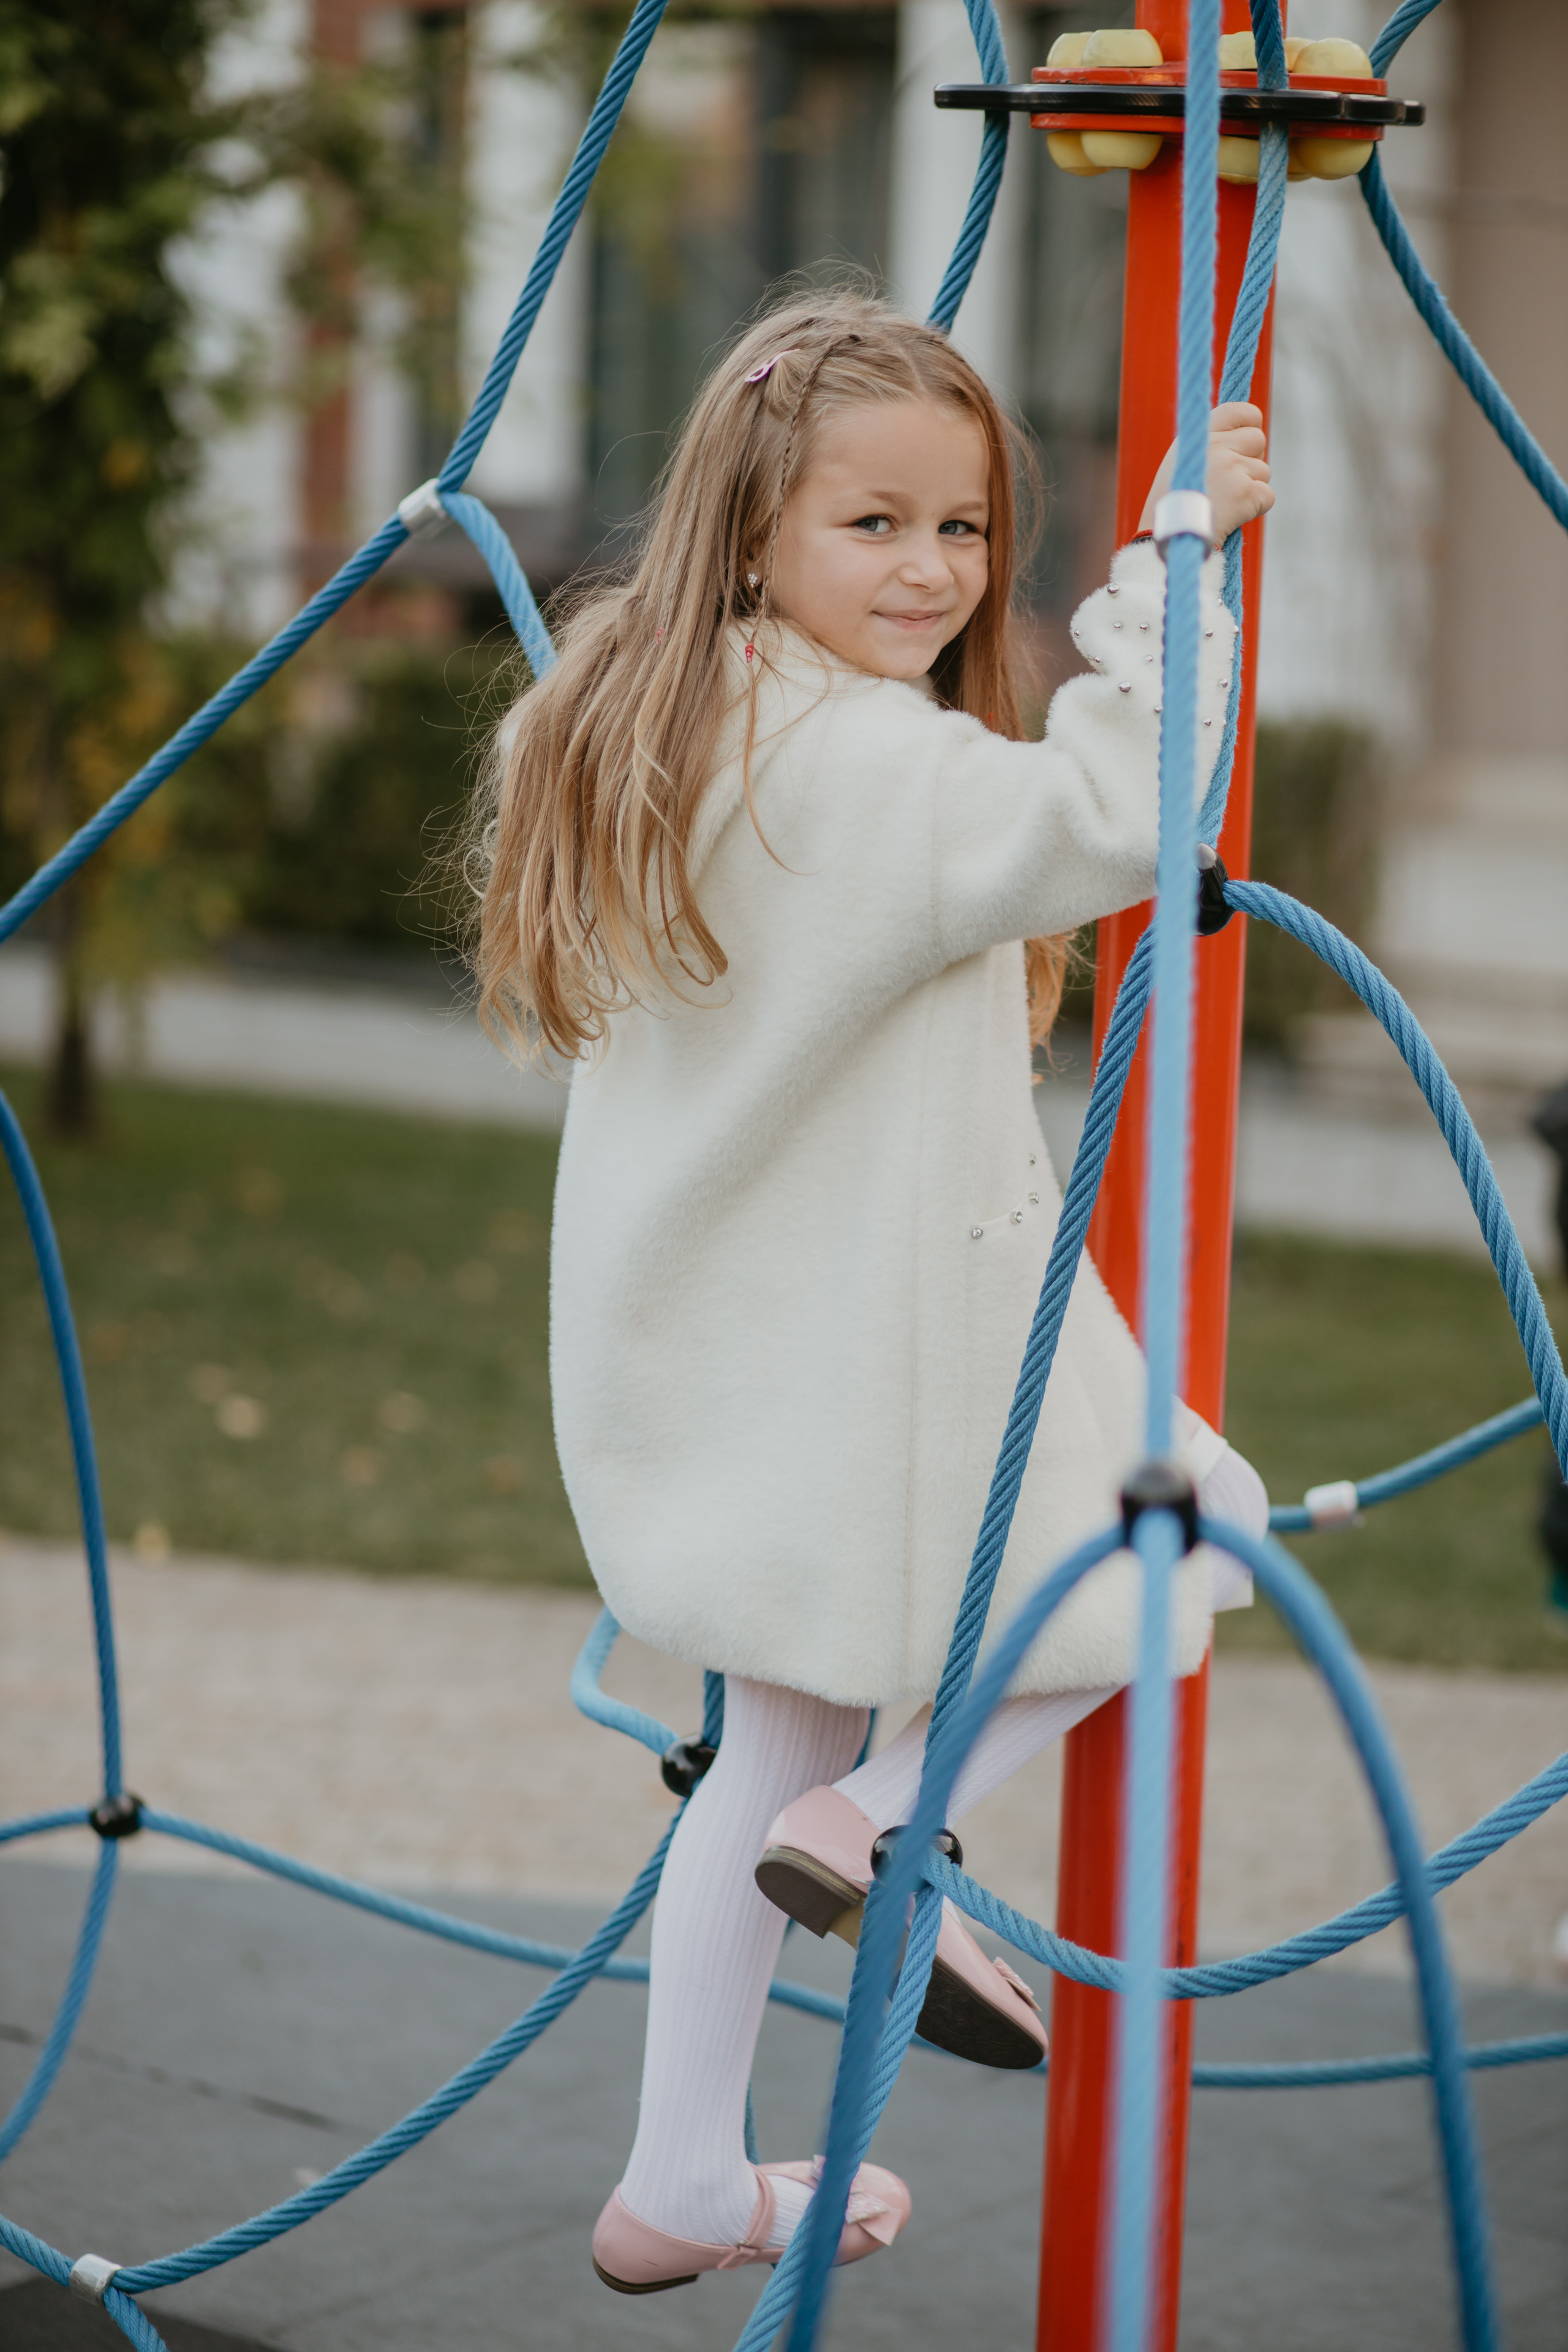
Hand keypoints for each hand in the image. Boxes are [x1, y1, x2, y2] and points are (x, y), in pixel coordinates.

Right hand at [1137, 402, 1273, 542]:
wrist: (1170, 538)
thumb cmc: (1173, 504)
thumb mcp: (1184, 461)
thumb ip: (1213, 444)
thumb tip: (1247, 435)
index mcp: (1200, 434)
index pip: (1241, 411)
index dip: (1250, 423)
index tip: (1246, 439)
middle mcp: (1217, 445)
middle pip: (1258, 440)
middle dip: (1251, 460)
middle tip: (1229, 482)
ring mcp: (1233, 468)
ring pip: (1263, 471)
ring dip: (1250, 488)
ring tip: (1224, 502)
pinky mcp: (1246, 493)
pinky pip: (1267, 496)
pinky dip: (1255, 508)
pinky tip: (1233, 516)